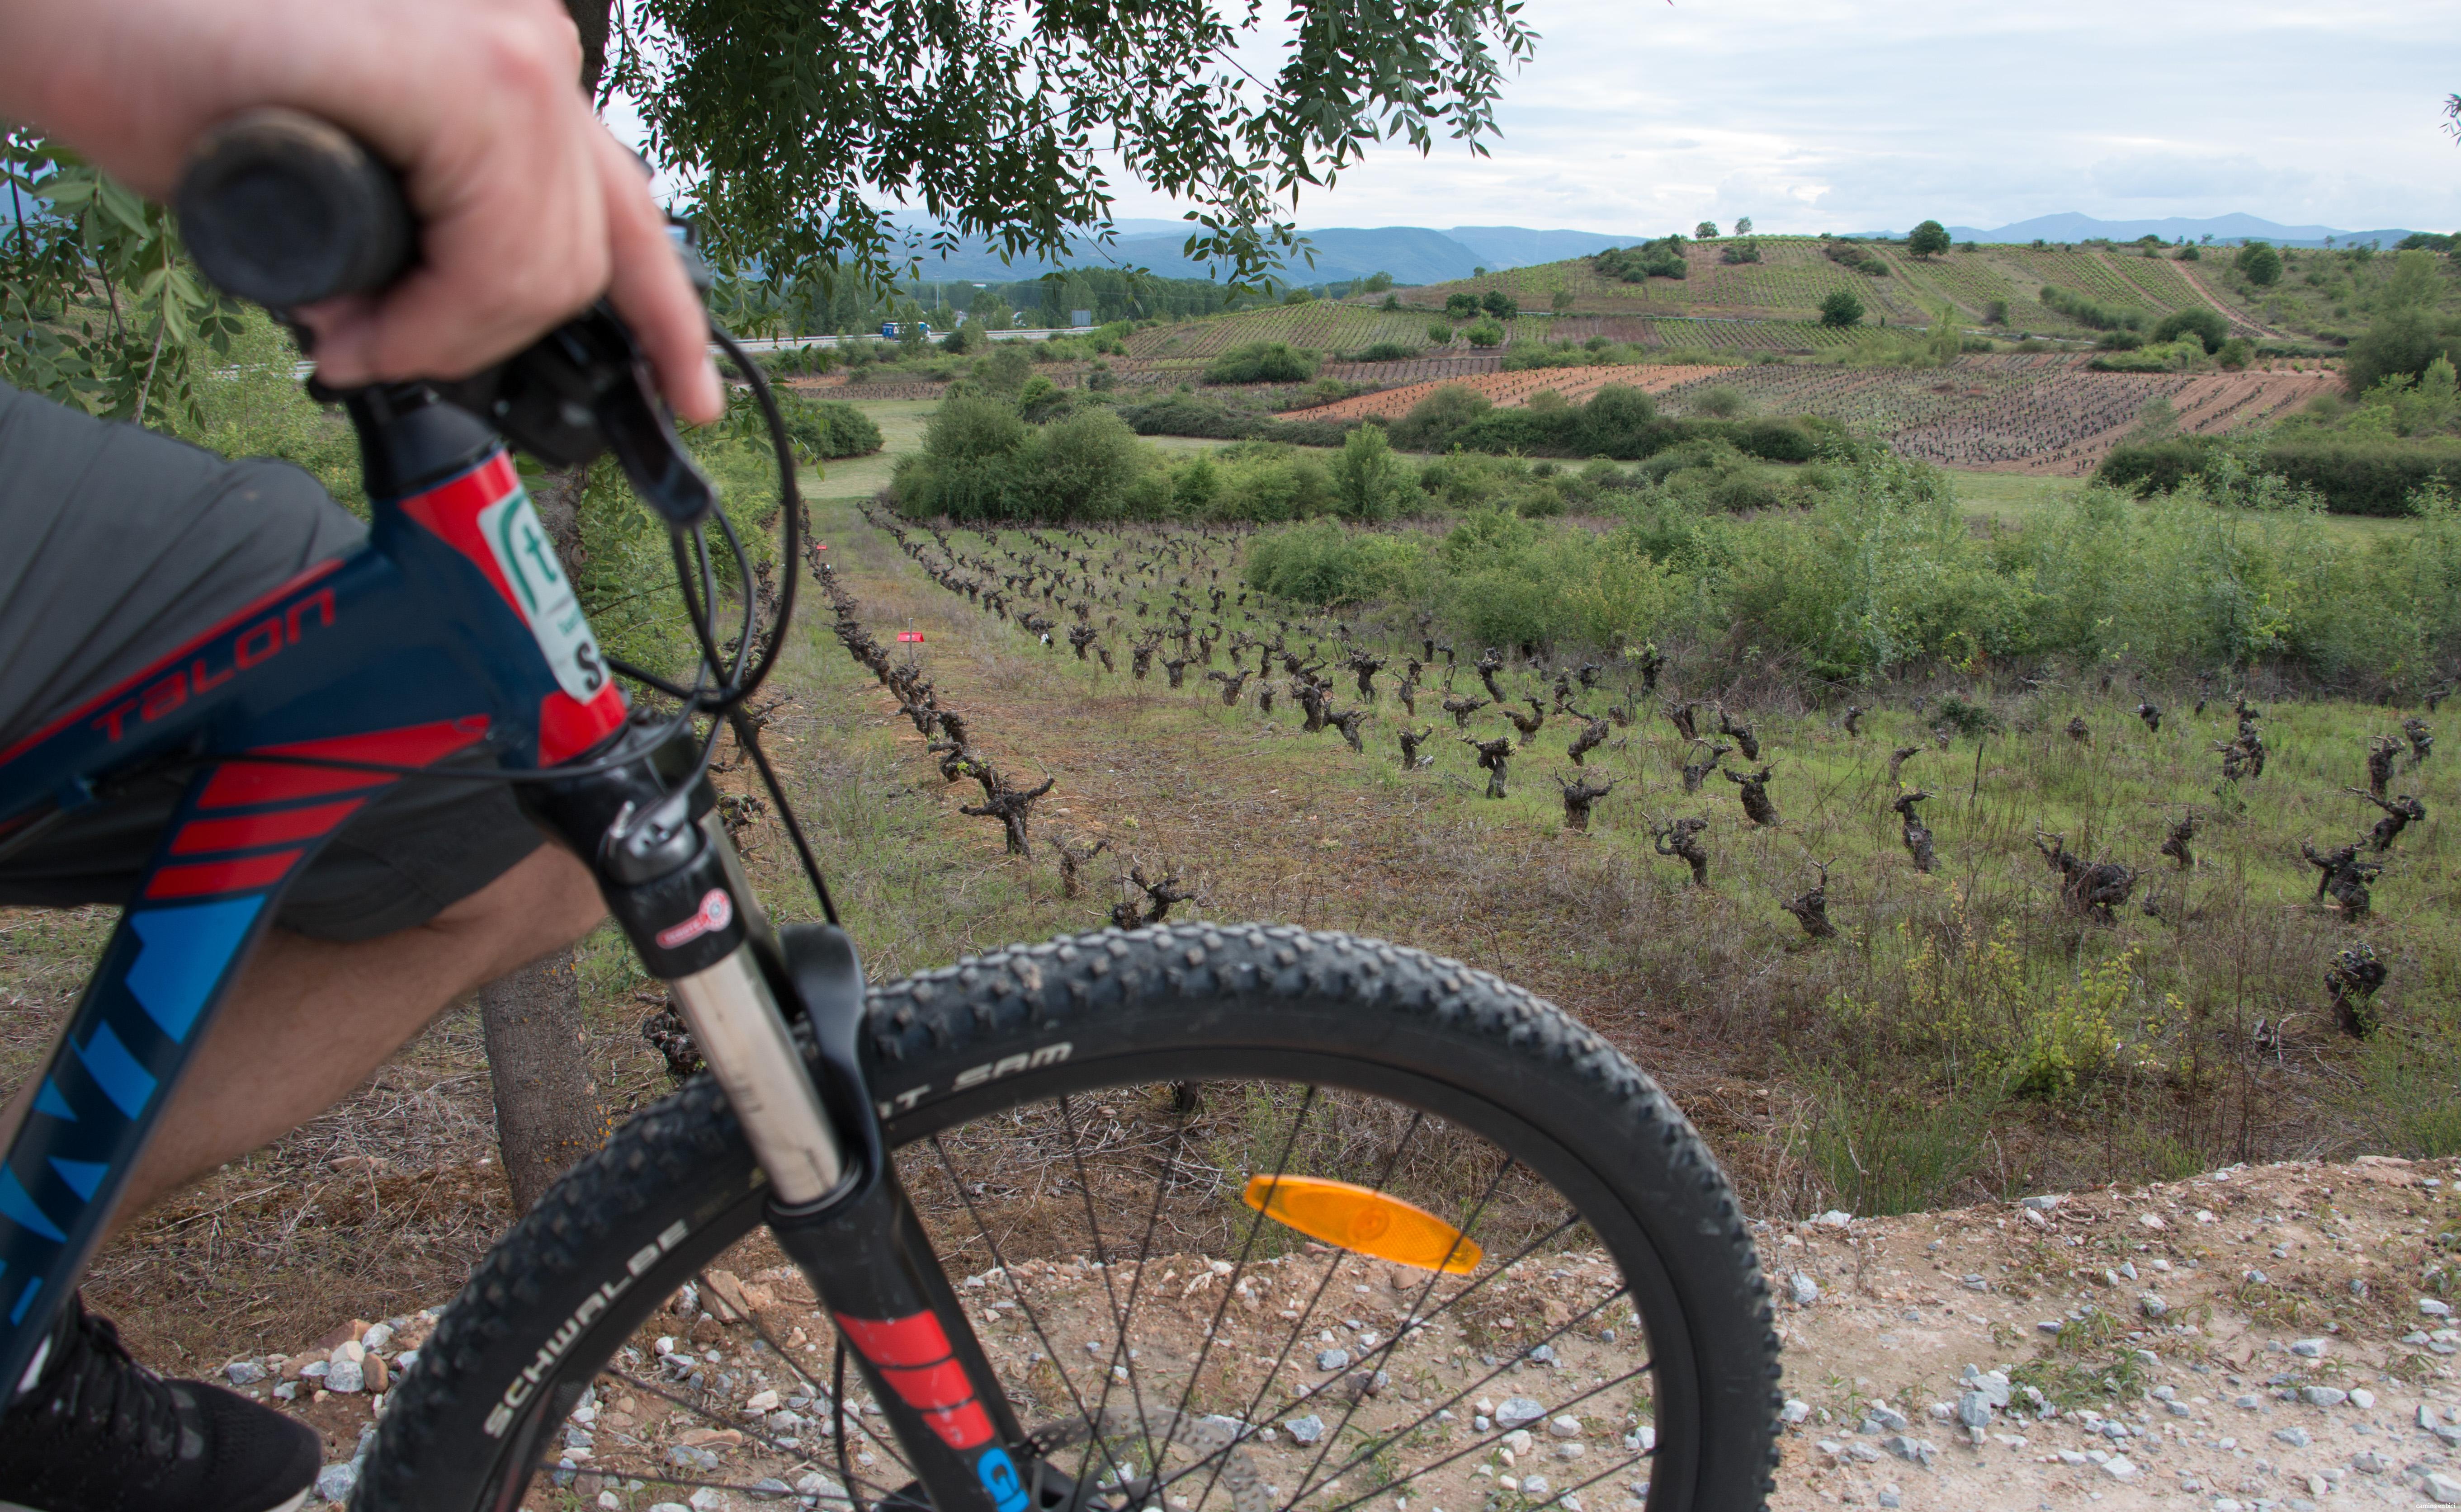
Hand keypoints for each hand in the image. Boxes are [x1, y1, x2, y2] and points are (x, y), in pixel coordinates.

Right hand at [0, 0, 721, 423]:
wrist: (80, 23)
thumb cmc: (192, 83)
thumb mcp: (359, 171)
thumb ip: (437, 221)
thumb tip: (465, 314)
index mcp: (517, 63)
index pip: (627, 211)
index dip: (668, 318)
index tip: (686, 396)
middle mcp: (528, 46)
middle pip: (579, 259)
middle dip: (487, 336)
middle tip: (379, 347)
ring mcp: (501, 52)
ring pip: (538, 268)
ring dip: (443, 333)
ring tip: (351, 333)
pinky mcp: (452, 73)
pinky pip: (490, 252)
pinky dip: (428, 315)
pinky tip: (357, 325)